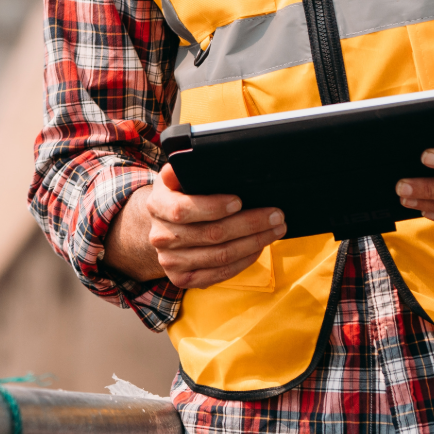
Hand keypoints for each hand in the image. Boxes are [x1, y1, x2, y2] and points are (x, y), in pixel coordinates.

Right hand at [103, 164, 286, 287]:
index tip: (239, 200)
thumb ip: (183, 168)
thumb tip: (191, 154)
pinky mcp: (182, 279)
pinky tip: (258, 247)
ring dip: (254, 242)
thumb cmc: (179, 196)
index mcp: (157, 206)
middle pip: (211, 234)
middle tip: (276, 214)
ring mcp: (170, 261)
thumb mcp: (176, 178)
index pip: (183, 209)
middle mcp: (160, 237)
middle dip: (249, 224)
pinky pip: (220, 273)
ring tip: (276, 229)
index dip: (213, 207)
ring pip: (221, 256)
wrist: (164, 228)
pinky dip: (245, 260)